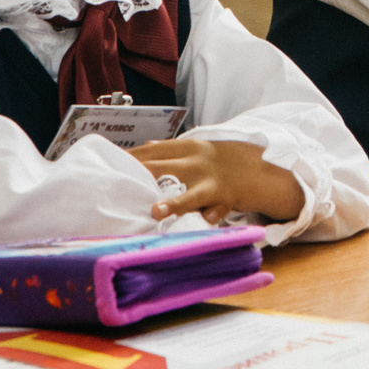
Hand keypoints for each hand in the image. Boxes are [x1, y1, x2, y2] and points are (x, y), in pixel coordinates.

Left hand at [134, 137, 304, 225]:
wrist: (261, 167)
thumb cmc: (221, 162)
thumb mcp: (197, 150)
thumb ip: (171, 151)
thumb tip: (143, 147)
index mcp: (187, 148)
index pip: (152, 150)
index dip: (131, 157)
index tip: (108, 164)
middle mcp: (197, 162)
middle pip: (164, 167)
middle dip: (141, 175)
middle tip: (117, 183)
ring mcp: (212, 180)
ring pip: (191, 191)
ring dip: (174, 202)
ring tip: (157, 211)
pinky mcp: (227, 196)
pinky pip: (218, 208)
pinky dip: (211, 215)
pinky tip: (205, 221)